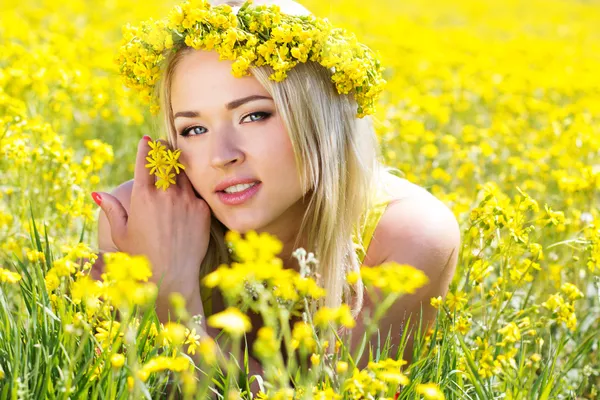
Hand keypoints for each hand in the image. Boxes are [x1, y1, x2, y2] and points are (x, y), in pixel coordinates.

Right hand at [95, 136, 210, 305]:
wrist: (173, 275)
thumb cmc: (142, 257)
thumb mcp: (121, 234)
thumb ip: (112, 210)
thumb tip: (97, 193)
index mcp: (143, 197)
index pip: (145, 160)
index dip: (146, 146)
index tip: (147, 140)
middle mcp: (166, 194)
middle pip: (167, 160)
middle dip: (164, 150)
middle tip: (164, 146)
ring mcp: (187, 200)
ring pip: (184, 173)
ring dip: (179, 167)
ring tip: (176, 165)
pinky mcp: (202, 208)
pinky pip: (196, 191)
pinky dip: (191, 189)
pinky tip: (188, 192)